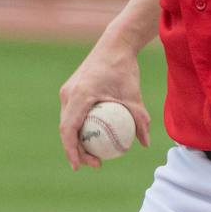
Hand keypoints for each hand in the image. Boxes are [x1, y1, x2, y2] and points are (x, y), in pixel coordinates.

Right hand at [57, 47, 151, 169]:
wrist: (114, 45)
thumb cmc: (125, 69)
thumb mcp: (135, 96)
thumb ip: (139, 120)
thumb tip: (145, 144)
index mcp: (80, 95)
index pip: (69, 129)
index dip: (72, 150)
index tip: (81, 166)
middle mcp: (69, 94)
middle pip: (66, 129)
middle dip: (76, 151)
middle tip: (95, 163)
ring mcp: (67, 91)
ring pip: (67, 122)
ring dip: (77, 140)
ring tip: (95, 154)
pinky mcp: (70, 90)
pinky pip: (72, 114)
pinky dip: (80, 127)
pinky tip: (95, 137)